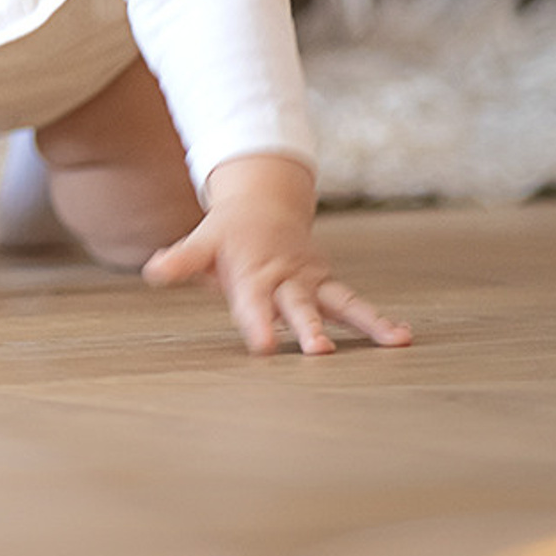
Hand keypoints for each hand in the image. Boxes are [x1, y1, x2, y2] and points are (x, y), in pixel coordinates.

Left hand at [141, 155, 411, 355]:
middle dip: (310, 328)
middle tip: (321, 352)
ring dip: (364, 323)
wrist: (263, 202)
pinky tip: (403, 339)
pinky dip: (378, 319)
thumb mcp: (201, 242)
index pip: (253, 304)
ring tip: (394, 342)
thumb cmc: (227, 234)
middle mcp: (285, 279)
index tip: (266, 348)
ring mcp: (311, 281)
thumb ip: (180, 260)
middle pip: (299, 306)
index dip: (259, 324)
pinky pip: (355, 303)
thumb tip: (152, 270)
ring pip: (340, 303)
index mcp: (252, 273)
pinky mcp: (327, 283)